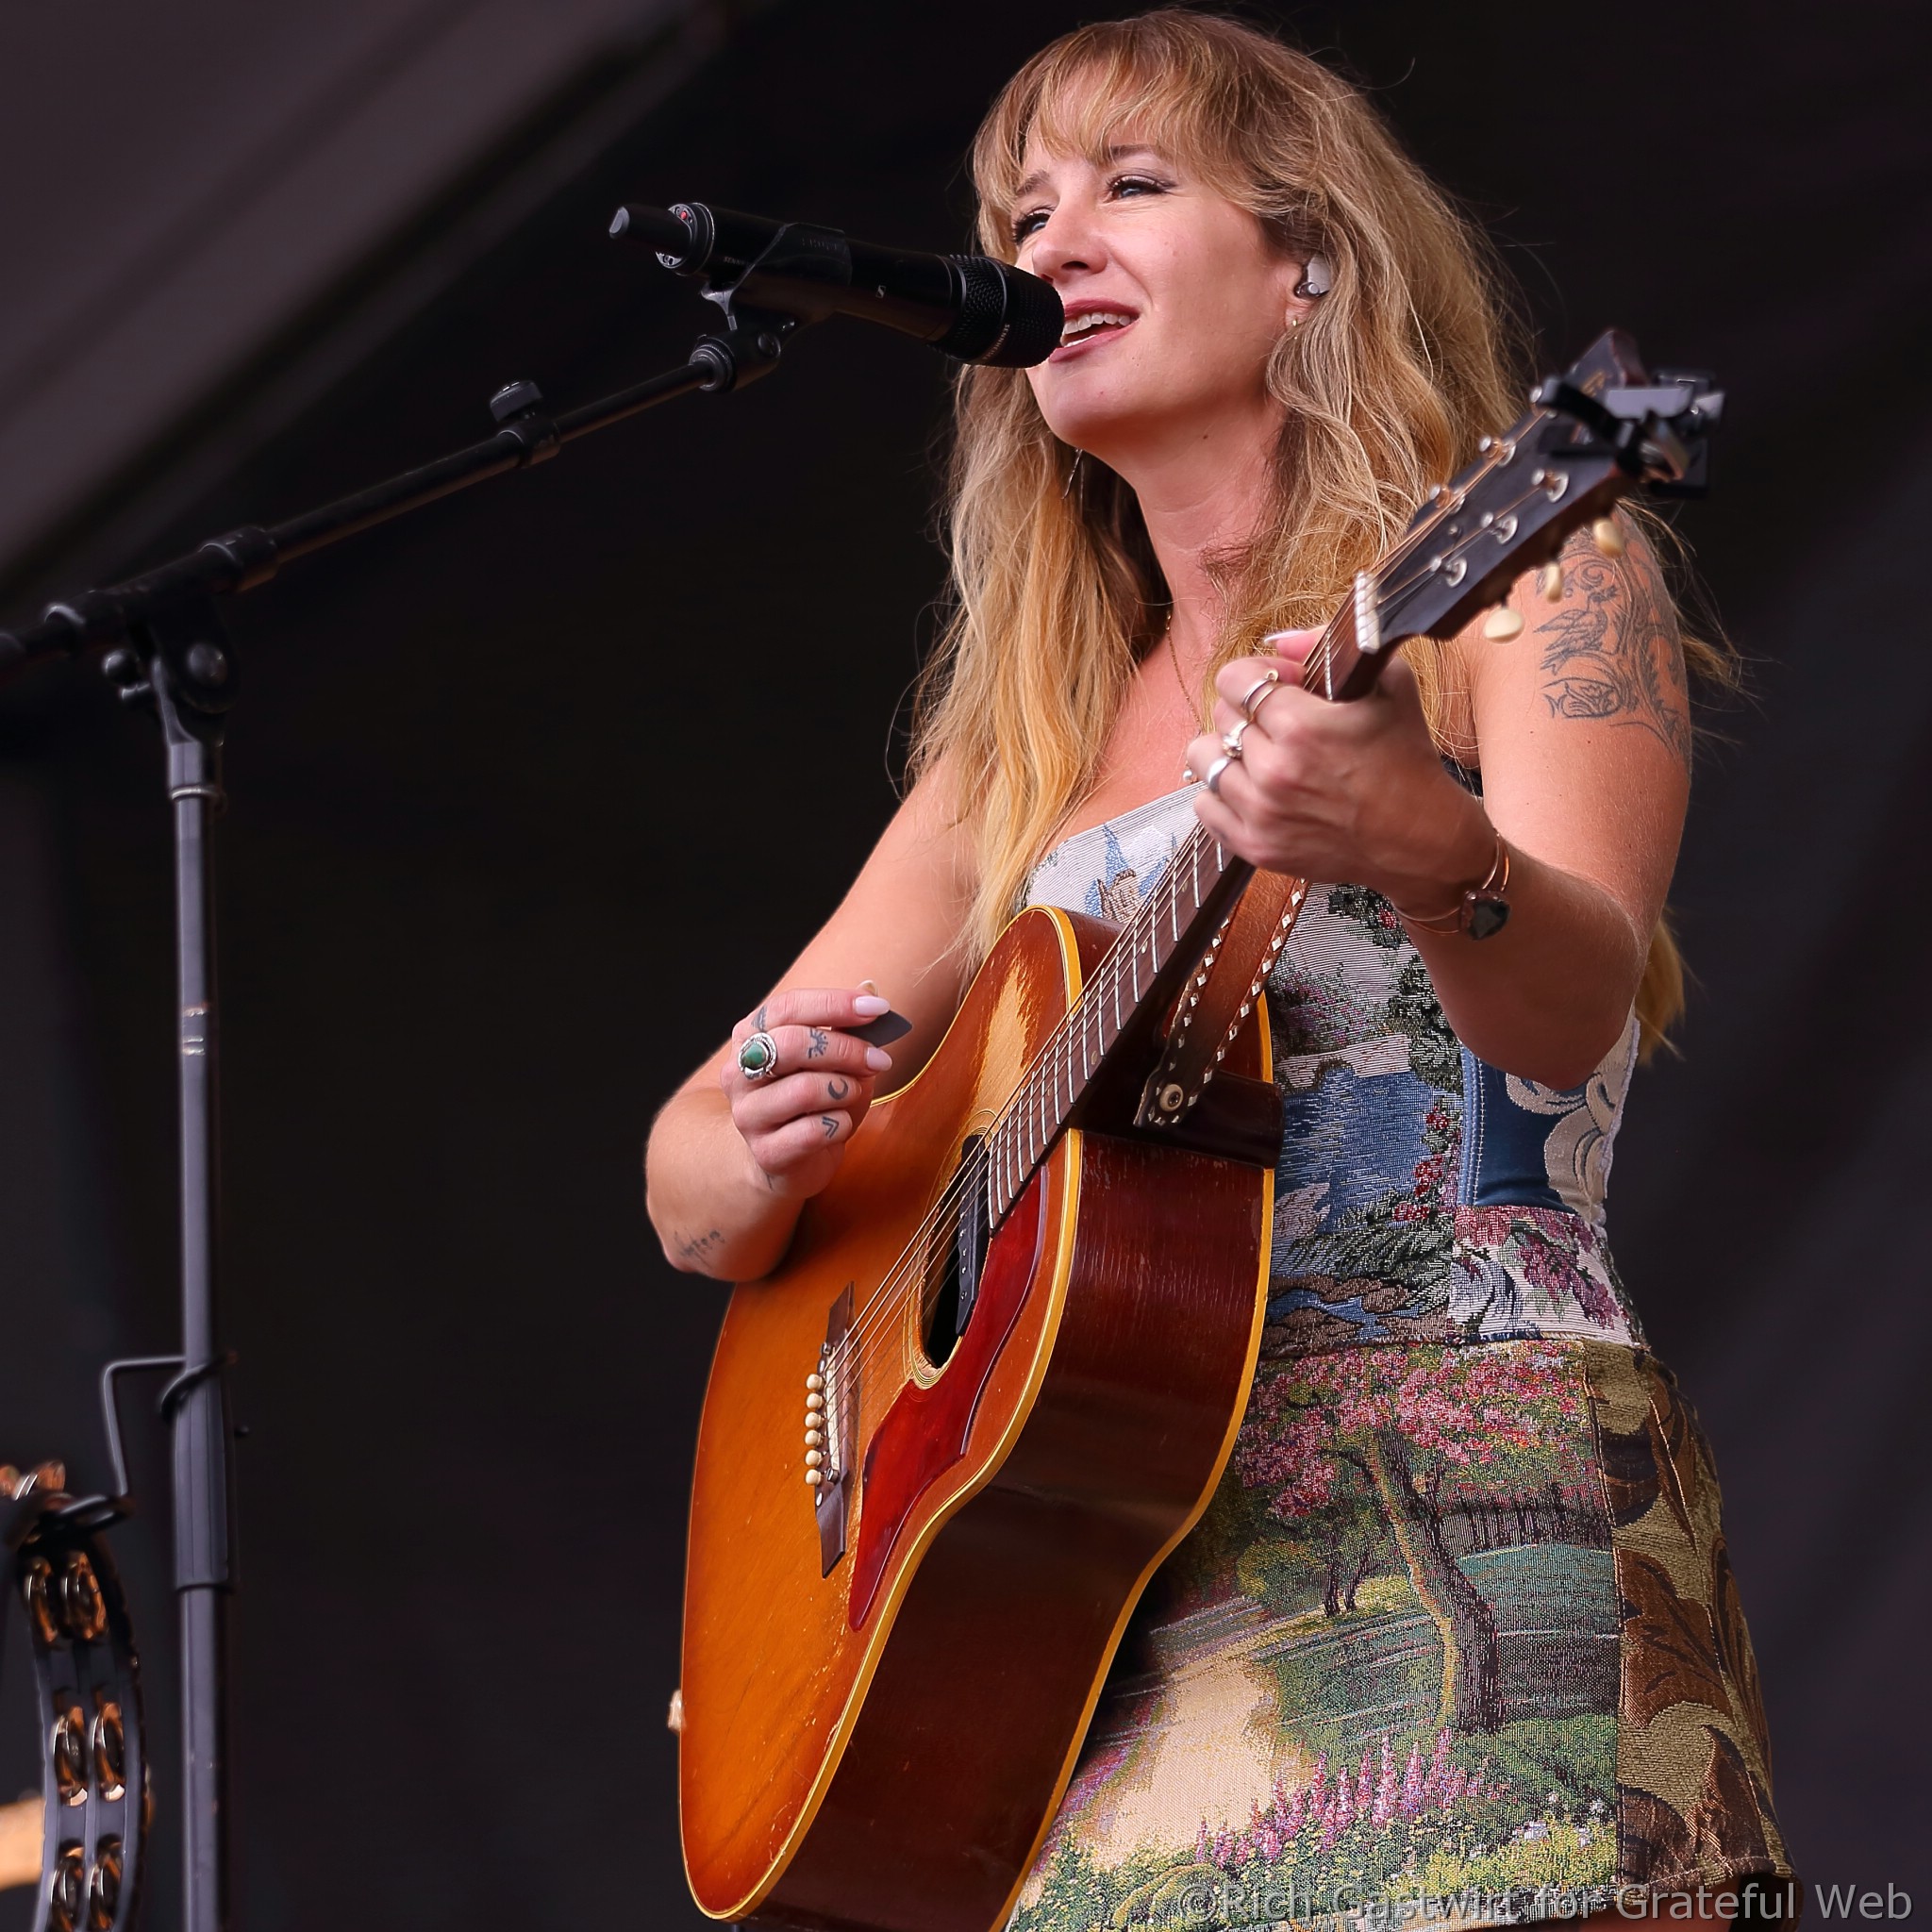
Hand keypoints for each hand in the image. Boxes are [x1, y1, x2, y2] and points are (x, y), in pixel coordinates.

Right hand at [721, 988, 894, 1197]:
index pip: (788, 1006)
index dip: (835, 1004)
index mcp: (750, 1035)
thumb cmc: (812, 1101)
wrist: (785, 1160)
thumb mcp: (831, 1058)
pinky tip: (839, 1125)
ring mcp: (748, 1114)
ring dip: (845, 1089)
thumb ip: (846, 1027)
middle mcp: (739, 1072)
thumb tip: (870, 991)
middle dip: (846, 1049)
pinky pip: (814, 1131)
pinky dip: (840, 1125)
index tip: (878, 1009)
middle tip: (879, 1059)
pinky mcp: (765, 1152)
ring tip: (851, 1094)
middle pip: (792, 1044)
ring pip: (804, 1089)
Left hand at [1184, 629, 1491, 905]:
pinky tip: (1252, 788)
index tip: (1282, 686)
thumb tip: (1278, 643)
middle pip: (1221, 717)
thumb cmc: (1406, 758)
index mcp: (1302, 725)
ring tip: (1262, 755)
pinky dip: (1221, 794)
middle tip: (1281, 724)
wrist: (1419, 838)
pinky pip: (1204, 807)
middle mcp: (1273, 770)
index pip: (1234, 679)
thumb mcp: (1388, 683)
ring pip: (1205, 760)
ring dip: (1230, 751)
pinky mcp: (1255, 846)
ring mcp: (1260, 813)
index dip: (1257, 674)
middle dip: (1249, 712)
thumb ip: (1328, 646)